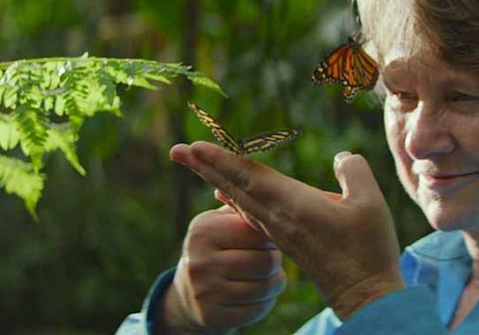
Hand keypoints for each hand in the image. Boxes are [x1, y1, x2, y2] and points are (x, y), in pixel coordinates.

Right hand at [155, 202, 284, 333]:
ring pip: (265, 287)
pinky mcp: (211, 315)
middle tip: (271, 259)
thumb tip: (258, 178)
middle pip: (266, 262)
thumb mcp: (221, 222)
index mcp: (204, 230)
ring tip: (270, 275)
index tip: (268, 238)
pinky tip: (260, 294)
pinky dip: (266, 302)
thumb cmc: (217, 247)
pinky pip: (257, 309)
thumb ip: (241, 204)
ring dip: (275, 283)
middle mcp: (200, 260)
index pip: (257, 232)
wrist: (188, 292)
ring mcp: (204, 291)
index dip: (271, 237)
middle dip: (275, 262)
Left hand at [171, 141, 405, 319]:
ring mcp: (279, 232)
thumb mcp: (371, 203)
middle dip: (205, 166)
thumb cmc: (369, 249)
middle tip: (177, 150)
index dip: (222, 159)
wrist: (365, 295)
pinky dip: (233, 198)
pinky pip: (250, 214)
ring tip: (197, 163)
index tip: (195, 147)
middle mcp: (278, 219)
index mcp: (294, 206)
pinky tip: (225, 194)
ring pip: (239, 199)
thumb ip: (354, 172)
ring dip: (216, 178)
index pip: (249, 176)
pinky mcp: (286, 241)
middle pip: (234, 186)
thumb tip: (340, 157)